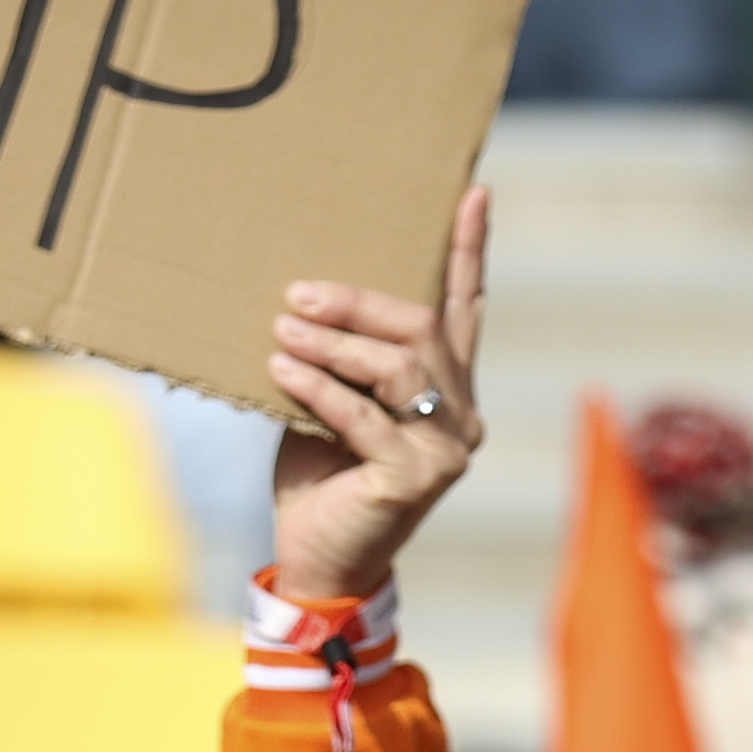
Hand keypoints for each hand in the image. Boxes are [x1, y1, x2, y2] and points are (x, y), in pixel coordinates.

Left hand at [267, 183, 487, 608]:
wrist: (318, 560)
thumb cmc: (321, 477)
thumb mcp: (331, 402)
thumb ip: (341, 358)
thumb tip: (305, 296)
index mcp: (449, 387)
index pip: (465, 308)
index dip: (468, 250)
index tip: (471, 191)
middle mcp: (462, 413)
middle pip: (423, 328)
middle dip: (361, 302)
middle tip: (300, 292)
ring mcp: (446, 447)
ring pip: (398, 366)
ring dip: (336, 341)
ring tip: (284, 326)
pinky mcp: (417, 478)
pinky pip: (364, 415)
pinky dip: (319, 387)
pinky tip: (281, 367)